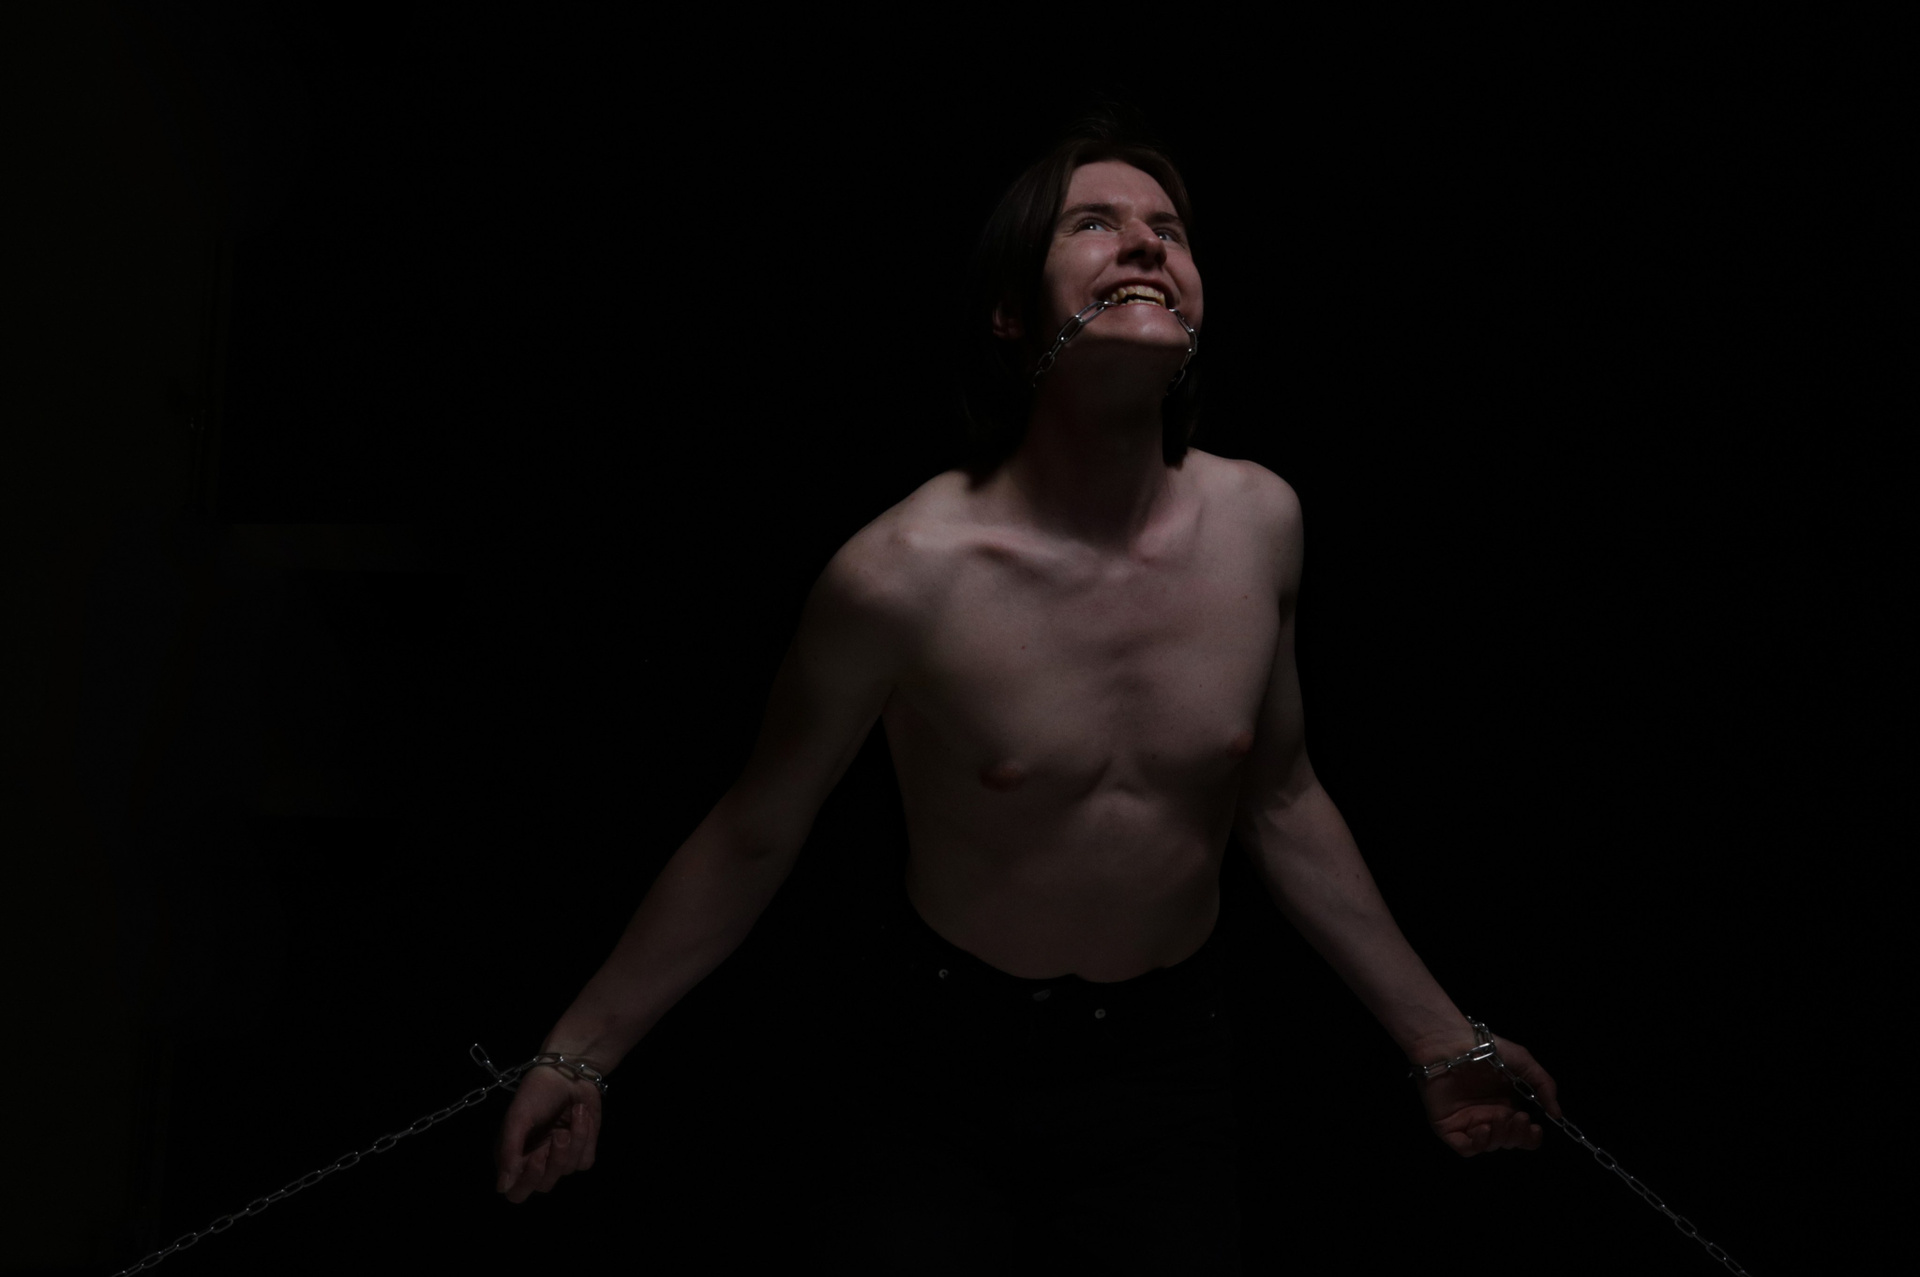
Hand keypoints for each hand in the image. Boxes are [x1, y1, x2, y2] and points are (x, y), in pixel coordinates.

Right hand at [495, 1062, 601, 1202]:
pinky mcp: (582, 1150)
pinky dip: (587, 1136)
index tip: (539, 1154)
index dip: (528, 1181)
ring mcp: (560, 1157)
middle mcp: (536, 1162)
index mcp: (514, 1157)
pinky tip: (581, 1115)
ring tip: (575, 1112)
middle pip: (545, 1186)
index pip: (516, 1192)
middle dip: (556, 1160)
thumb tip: (501, 1187)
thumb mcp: (518, 1118)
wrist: (570, 1071)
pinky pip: (585, 1160)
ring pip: (568, 1170)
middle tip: (560, 1134)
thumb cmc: (537, 1092)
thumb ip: (508, 1151)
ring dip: (575, 1139)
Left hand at [1413, 1032, 1560, 1157]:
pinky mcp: (1448, 1126)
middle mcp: (1489, 1117)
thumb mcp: (1524, 1062)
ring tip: (1501, 1118)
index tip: (1536, 1128)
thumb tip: (1557, 1114)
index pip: (1523, 1134)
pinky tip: (1482, 1128)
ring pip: (1491, 1145)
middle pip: (1509, 1141)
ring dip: (1500, 1137)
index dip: (1531, 1137)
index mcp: (1506, 1106)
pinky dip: (1477, 1144)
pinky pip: (1465, 1148)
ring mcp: (1468, 1123)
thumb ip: (1545, 1086)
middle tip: (1520, 1118)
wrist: (1451, 1044)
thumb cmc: (1488, 1049)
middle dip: (1518, 1136)